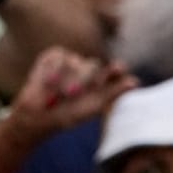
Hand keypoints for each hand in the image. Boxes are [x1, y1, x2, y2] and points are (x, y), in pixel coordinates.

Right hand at [2, 47, 133, 146]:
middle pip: (92, 65)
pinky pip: (57, 56)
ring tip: (56, 95)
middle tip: (72, 94)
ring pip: (73, 61)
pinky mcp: (51, 58)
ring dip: (64, 80)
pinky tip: (48, 81)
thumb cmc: (66, 115)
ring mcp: (69, 62)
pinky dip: (52, 69)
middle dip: (81, 80)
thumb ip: (112, 93)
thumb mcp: (92, 107)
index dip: (113, 71)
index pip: (114, 70)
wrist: (37, 116)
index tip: (113, 72)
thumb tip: (135, 81)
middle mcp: (87, 69)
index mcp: (102, 82)